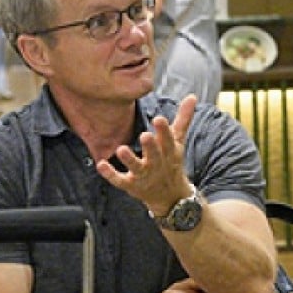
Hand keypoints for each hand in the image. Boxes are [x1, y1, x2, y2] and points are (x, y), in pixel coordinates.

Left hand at [95, 94, 196, 215]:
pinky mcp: (131, 185)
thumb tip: (192, 96)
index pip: (168, 141)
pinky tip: (101, 164)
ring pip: (136, 168)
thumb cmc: (171, 162)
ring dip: (129, 160)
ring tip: (121, 149)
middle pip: (154, 155)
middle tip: (145, 135)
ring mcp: (143, 175)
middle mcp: (157, 164)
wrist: (170, 196)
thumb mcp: (178, 141)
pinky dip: (110, 174)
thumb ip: (183, 119)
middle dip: (150, 146)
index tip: (159, 119)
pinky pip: (119, 180)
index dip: (164, 131)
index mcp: (169, 152)